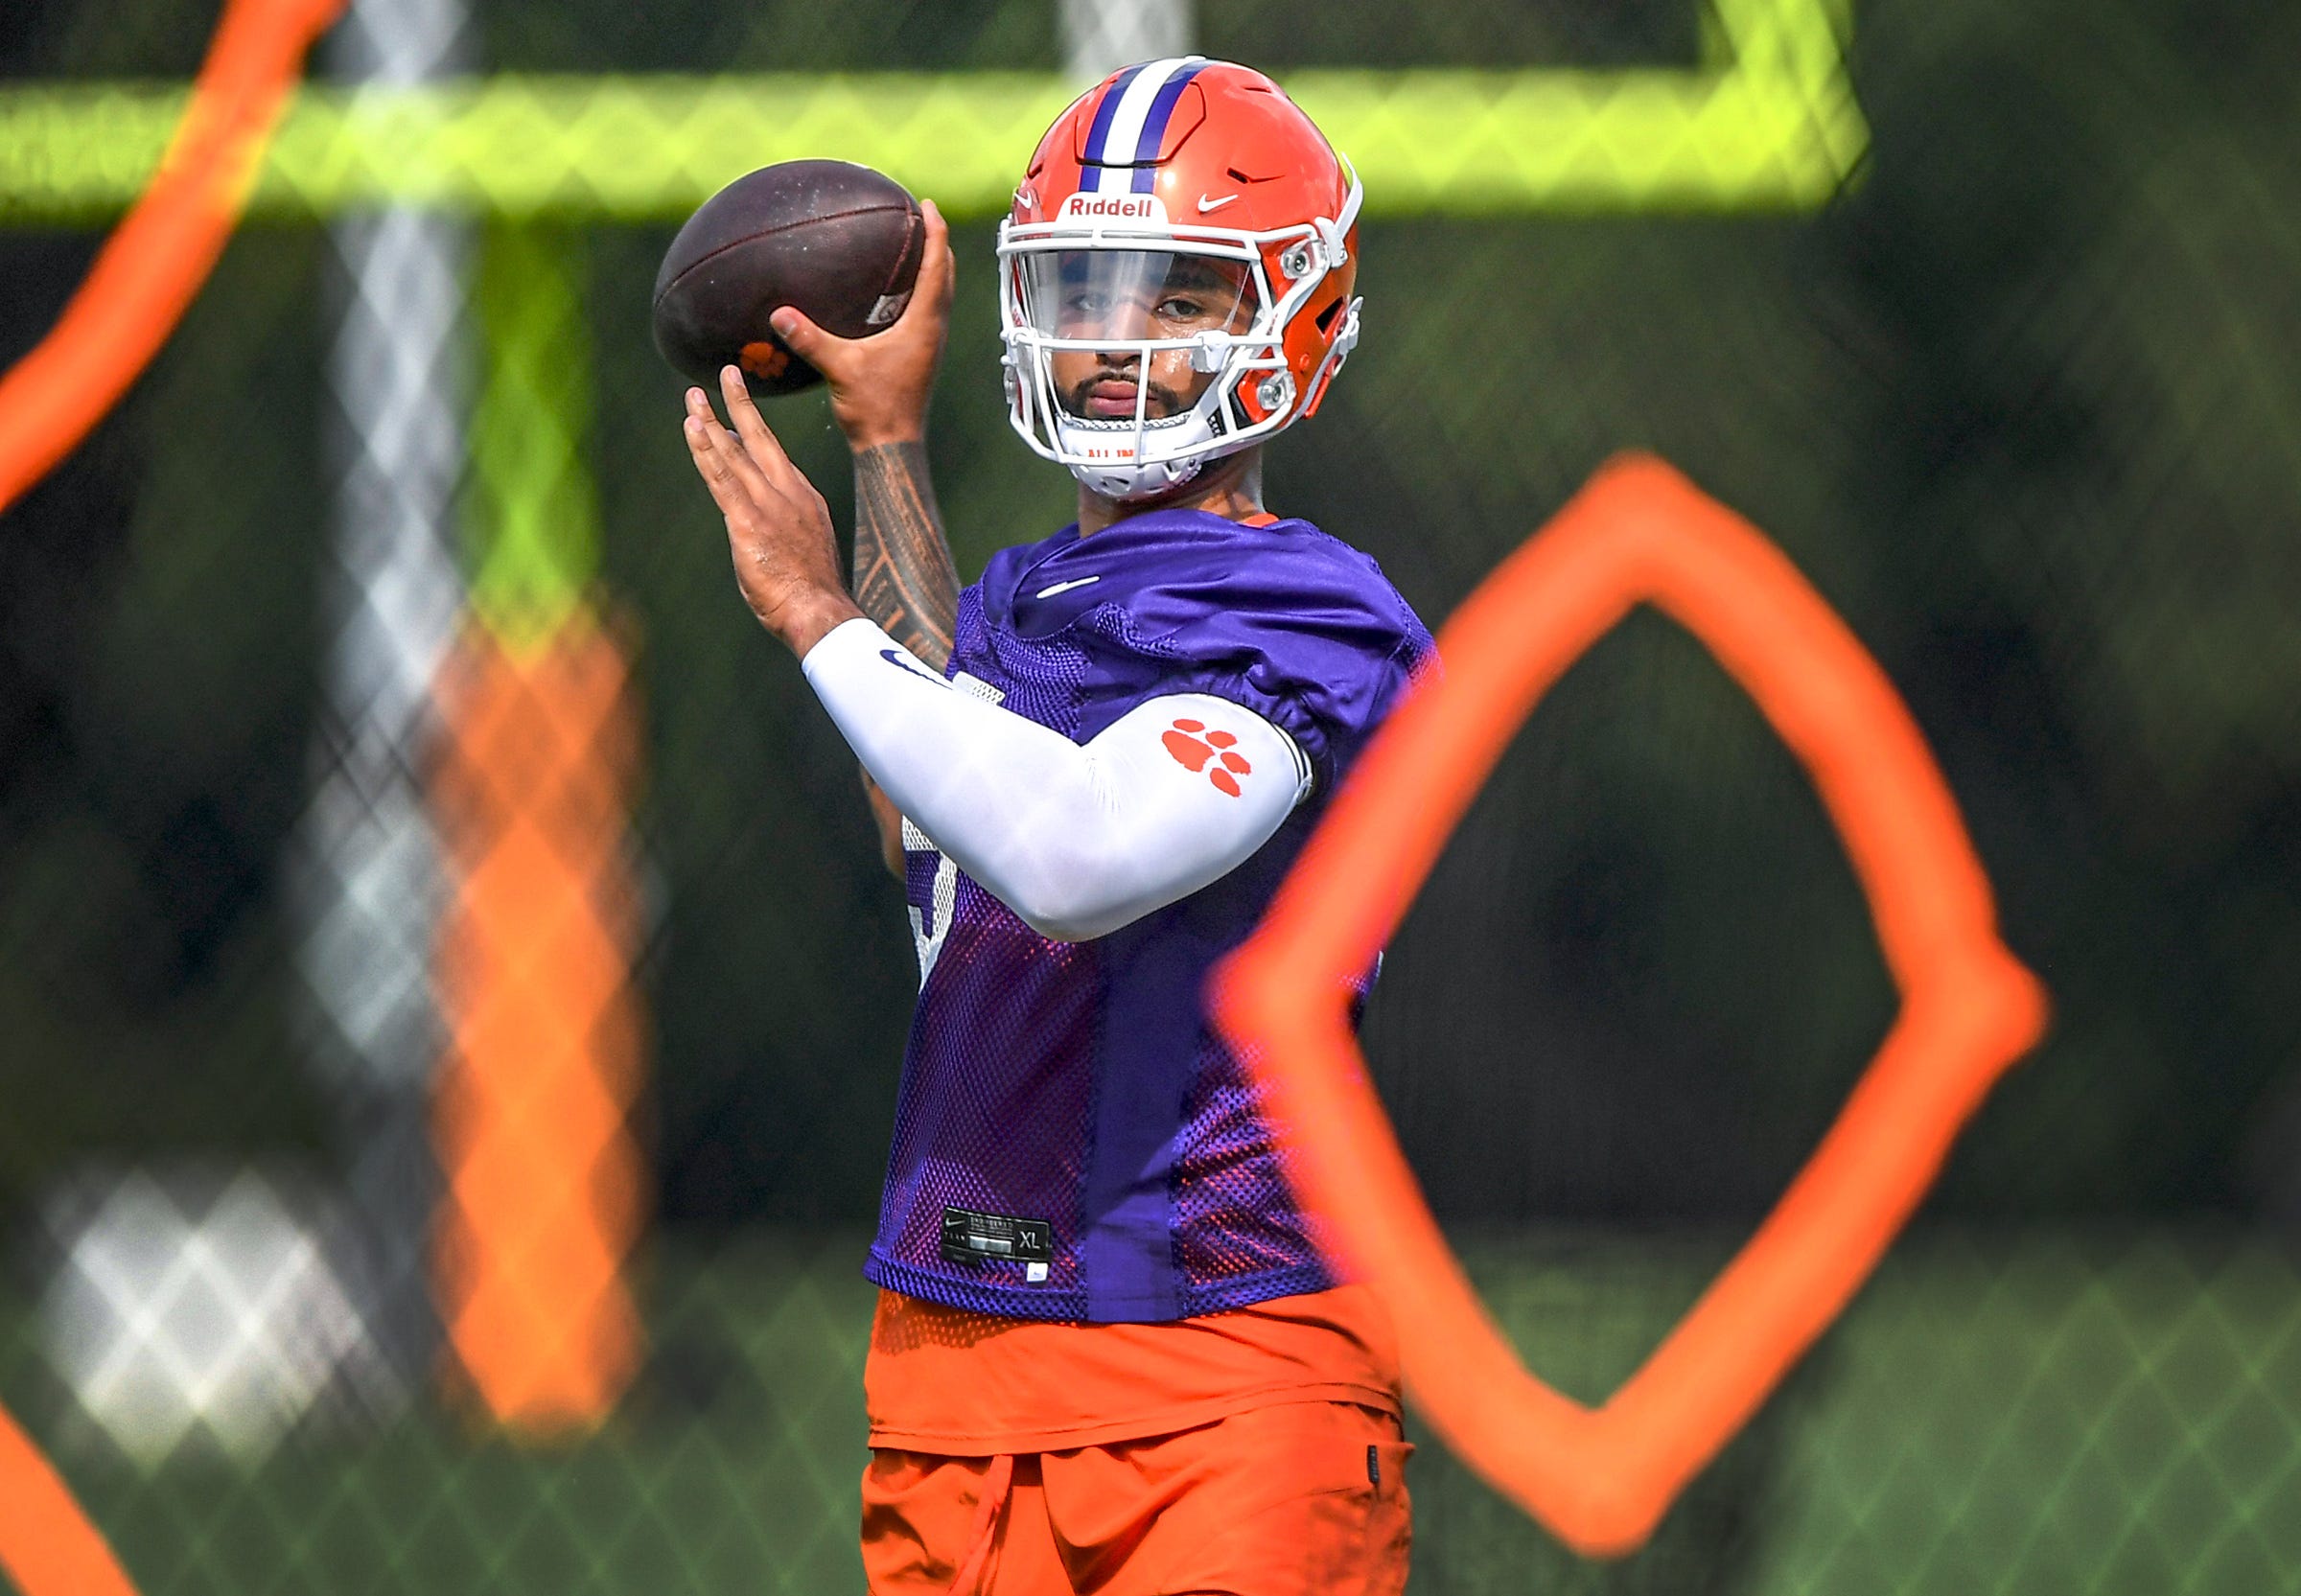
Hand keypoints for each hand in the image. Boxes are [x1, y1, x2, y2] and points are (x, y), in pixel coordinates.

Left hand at [684, 367, 863, 655]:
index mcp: (805, 500)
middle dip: (741, 404)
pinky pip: (721, 478)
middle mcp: (788, 493)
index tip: (733, 420)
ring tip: (693, 397)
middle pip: (760, 438)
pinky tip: (693, 429)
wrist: (821, 612)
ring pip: (733, 453)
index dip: (751, 435)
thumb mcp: (805, 553)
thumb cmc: (814, 594)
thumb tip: (766, 530)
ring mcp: (769, 504)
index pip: (774, 458)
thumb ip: (785, 532)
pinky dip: (705, 450)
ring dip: (710, 422)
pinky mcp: (748, 520)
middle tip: (728, 374)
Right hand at [770, 198, 954, 449]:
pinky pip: (927, 312)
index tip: (926, 205)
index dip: (935, 232)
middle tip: (921, 218)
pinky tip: (894, 294)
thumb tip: (778, 313)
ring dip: (933, 268)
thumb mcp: (839, 369)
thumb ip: (810, 339)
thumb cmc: (874, 409)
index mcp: (924, 324)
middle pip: (945, 275)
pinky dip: (919, 292)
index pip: (937, 266)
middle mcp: (934, 330)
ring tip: (914, 246)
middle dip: (937, 244)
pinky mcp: (923, 356)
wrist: (891, 447)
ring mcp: (931, 344)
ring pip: (941, 294)